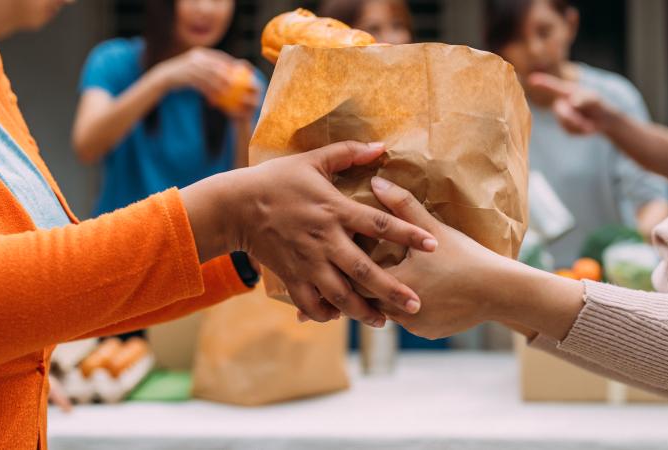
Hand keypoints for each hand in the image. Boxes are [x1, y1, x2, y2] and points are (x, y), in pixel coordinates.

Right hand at [152, 47, 234, 98]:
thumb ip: (208, 67)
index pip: (218, 56)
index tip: (238, 70)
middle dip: (226, 75)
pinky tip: (213, 99)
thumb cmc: (183, 74)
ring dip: (218, 86)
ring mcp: (190, 66)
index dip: (230, 62)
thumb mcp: (195, 66)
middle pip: (215, 66)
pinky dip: (208, 92)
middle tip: (235, 84)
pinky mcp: (186, 76)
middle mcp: (196, 58)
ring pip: (209, 77)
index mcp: (200, 53)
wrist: (164, 76)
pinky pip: (200, 85)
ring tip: (226, 94)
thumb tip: (225, 72)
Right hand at [180, 142, 437, 326]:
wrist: (235, 206)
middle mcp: (325, 240)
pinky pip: (312, 302)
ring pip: (340, 294)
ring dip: (363, 311)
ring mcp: (308, 262)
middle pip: (365, 270)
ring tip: (383, 322)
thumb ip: (347, 153)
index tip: (432, 245)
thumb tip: (380, 146)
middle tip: (416, 304)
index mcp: (335, 210)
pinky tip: (341, 317)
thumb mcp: (311, 161)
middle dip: (392, 290)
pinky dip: (327, 314)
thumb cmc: (274, 180)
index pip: (379, 224)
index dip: (408, 234)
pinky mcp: (292, 276)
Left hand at [370, 176, 584, 339]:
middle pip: (369, 299)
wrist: (501, 291)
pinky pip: (409, 321)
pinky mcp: (428, 332)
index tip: (350, 256)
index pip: (356, 280)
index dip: (353, 268)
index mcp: (396, 282)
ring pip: (388, 313)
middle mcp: (400, 310)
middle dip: (367, 285)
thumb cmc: (466, 257)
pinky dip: (409, 309)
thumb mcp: (432, 229)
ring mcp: (414, 325)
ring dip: (387, 298)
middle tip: (361, 269)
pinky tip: (416, 293)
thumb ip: (402, 204)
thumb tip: (376, 181)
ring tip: (388, 278)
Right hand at [527, 72, 617, 135]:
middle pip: (560, 111)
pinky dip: (581, 131)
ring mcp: (562, 115)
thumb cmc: (598, 104)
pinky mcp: (565, 127)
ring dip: (580, 126)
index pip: (551, 86)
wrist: (604, 119)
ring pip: (566, 123)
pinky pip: (570, 131)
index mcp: (567, 91)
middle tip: (588, 124)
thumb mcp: (594, 99)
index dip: (541, 83)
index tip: (531, 79)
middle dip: (573, 119)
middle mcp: (561, 102)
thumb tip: (571, 102)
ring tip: (590, 125)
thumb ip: (584, 98)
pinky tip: (587, 128)